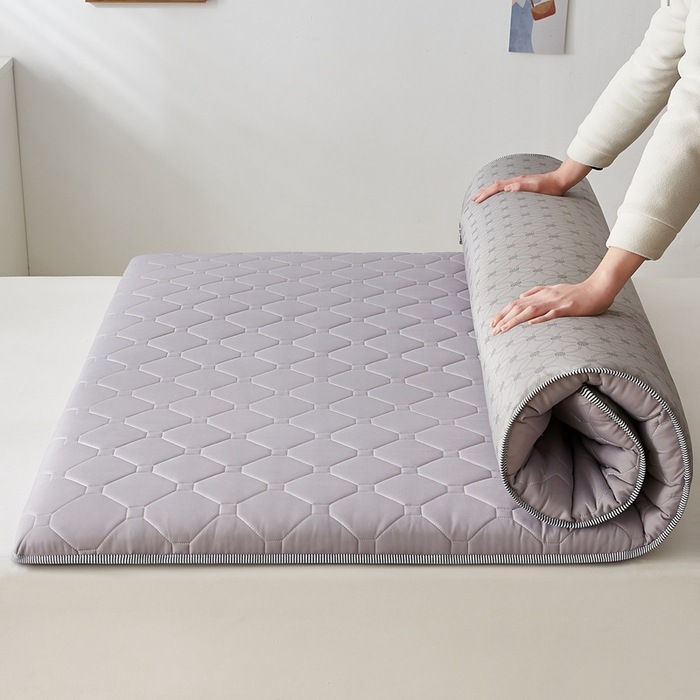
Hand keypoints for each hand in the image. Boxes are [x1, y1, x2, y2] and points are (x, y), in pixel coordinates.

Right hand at [471, 172, 567, 203]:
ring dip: (489, 190)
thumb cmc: (551, 187)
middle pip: (495, 185)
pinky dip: (497, 190)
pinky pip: (505, 187)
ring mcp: (519, 182)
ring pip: (499, 186)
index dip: (486, 193)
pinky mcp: (523, 185)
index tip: (476, 200)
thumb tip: (507, 187)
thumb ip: (522, 186)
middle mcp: (516, 181)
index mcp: (517, 182)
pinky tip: (499, 194)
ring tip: (481, 195)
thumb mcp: (537, 187)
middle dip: (483, 192)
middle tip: (473, 199)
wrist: (561, 180)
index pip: (497, 187)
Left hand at [490, 280, 614, 333]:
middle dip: (504, 318)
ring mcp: (556, 302)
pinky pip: (553, 314)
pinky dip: (541, 319)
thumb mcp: (554, 290)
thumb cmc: (577, 292)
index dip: (503, 312)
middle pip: (520, 307)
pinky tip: (530, 324)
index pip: (517, 303)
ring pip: (531, 310)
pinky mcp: (568, 308)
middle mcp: (546, 296)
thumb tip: (521, 297)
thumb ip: (537, 292)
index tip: (493, 323)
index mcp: (542, 293)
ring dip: (515, 320)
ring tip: (504, 329)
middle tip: (493, 330)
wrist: (599, 289)